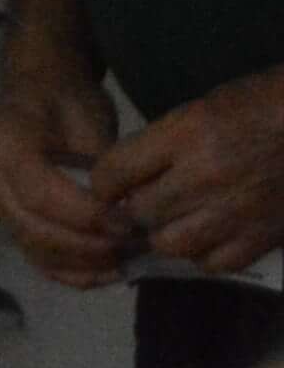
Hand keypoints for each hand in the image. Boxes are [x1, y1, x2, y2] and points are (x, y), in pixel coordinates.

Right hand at [0, 71, 129, 287]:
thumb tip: (126, 209)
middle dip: (86, 244)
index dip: (85, 215)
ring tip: (126, 258)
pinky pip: (37, 259)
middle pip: (33, 229)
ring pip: (35, 249)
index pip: (39, 194)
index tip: (127, 221)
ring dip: (82, 263)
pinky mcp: (10, 223)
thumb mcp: (88, 118)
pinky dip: (72, 273)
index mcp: (3, 145)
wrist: (39, 93)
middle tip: (132, 242)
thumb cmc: (67, 101)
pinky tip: (108, 272)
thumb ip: (100, 166)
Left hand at [93, 67, 283, 273]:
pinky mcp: (263, 236)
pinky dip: (206, 254)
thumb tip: (124, 179)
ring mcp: (236, 210)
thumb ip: (162, 144)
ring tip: (179, 221)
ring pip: (170, 243)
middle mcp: (206, 175)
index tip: (109, 186)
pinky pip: (213, 262)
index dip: (104, 184)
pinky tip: (213, 235)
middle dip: (135, 210)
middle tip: (147, 203)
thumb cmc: (263, 105)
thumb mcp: (204, 108)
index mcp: (187, 134)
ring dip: (167, 234)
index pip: (113, 172)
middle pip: (139, 212)